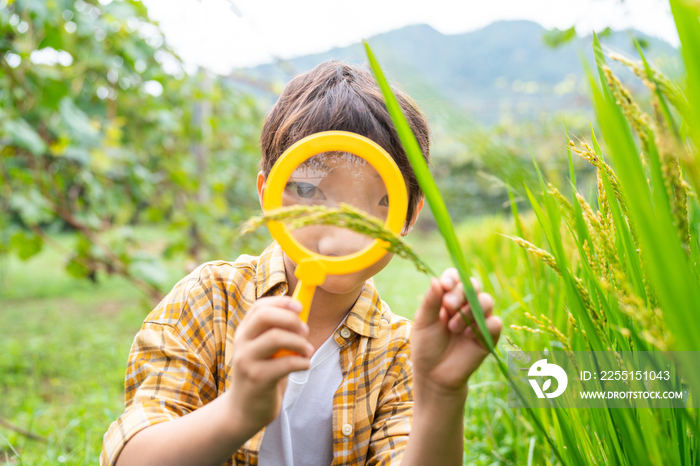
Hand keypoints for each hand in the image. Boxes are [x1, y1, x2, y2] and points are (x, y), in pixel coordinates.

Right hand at [225, 296, 313, 437]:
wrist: (243, 411)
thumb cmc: (261, 375)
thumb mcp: (264, 351)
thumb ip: (278, 333)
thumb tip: (302, 314)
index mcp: (244, 332)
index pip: (260, 306)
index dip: (282, 302)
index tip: (300, 307)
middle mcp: (242, 343)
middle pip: (265, 316)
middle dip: (291, 319)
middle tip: (306, 331)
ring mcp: (247, 360)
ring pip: (275, 337)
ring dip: (299, 342)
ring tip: (308, 352)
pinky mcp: (257, 379)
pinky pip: (285, 363)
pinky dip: (301, 362)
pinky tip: (304, 366)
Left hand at [412, 268, 501, 399]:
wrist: (434, 374)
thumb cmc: (426, 346)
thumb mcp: (424, 322)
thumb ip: (431, 301)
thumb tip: (436, 279)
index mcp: (448, 298)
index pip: (456, 278)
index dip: (453, 278)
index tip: (446, 285)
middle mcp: (465, 305)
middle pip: (473, 285)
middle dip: (461, 293)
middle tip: (448, 306)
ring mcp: (479, 319)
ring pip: (486, 300)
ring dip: (469, 311)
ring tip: (453, 328)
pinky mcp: (489, 335)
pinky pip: (495, 322)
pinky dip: (482, 326)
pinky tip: (468, 336)